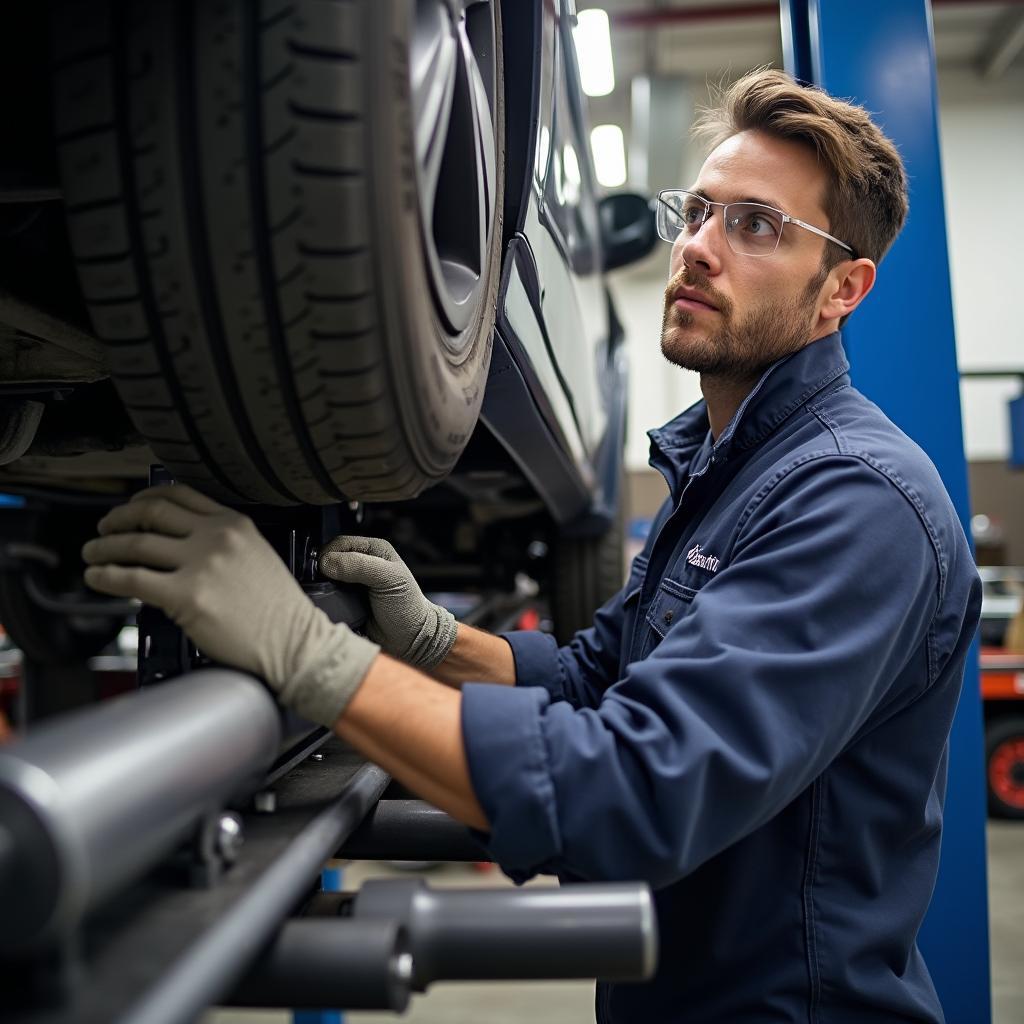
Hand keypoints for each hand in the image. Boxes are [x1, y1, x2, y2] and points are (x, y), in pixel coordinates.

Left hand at [81, 485, 379, 725]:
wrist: (295, 643)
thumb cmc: (279, 611)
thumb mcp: (258, 556)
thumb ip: (222, 544)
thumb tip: (175, 545)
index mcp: (235, 523)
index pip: (179, 495)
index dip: (144, 499)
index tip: (131, 507)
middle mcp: (216, 537)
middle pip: (151, 514)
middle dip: (118, 520)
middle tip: (104, 530)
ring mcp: (201, 565)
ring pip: (136, 543)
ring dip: (104, 548)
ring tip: (93, 554)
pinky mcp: (186, 596)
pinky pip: (132, 579)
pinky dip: (106, 576)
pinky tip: (97, 578)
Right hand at [318, 535, 456, 668]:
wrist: (410, 639)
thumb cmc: (407, 606)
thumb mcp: (388, 578)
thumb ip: (360, 565)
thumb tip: (327, 563)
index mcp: (373, 550)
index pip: (339, 543)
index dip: (329, 554)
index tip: (324, 570)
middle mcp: (361, 563)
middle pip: (329, 560)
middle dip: (322, 571)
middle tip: (324, 585)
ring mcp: (352, 584)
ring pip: (324, 579)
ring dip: (321, 587)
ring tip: (327, 596)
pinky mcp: (345, 602)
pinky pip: (326, 597)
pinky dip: (324, 600)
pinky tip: (328, 606)